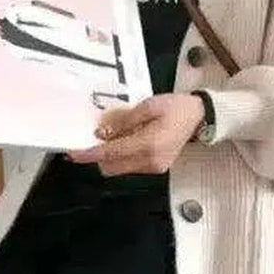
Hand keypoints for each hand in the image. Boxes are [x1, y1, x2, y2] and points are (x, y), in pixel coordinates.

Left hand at [67, 94, 204, 176]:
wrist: (200, 116)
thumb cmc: (176, 107)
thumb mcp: (148, 105)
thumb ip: (124, 121)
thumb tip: (102, 133)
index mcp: (148, 144)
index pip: (111, 153)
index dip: (90, 154)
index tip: (73, 153)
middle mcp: (150, 161)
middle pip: (111, 167)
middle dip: (99, 156)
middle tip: (94, 138)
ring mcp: (154, 167)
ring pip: (120, 168)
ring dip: (111, 156)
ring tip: (114, 135)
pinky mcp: (157, 168)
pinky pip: (130, 166)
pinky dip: (122, 156)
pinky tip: (128, 140)